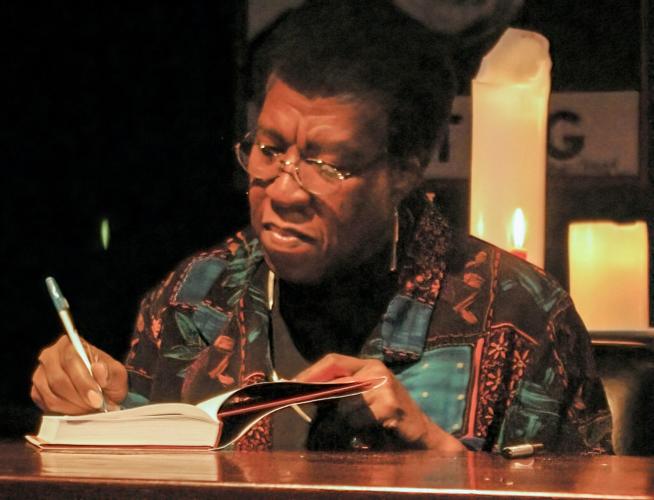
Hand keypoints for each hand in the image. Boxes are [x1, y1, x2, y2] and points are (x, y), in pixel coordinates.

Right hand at [31, 335, 127, 414]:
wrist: (101, 391)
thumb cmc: (108, 378)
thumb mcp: (117, 375)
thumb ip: (110, 372)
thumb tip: (98, 369)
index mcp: (71, 344)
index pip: (71, 361)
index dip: (84, 382)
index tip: (97, 398)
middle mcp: (51, 355)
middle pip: (58, 380)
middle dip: (79, 398)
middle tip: (94, 407)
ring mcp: (41, 373)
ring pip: (51, 395)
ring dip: (72, 406)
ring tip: (89, 408)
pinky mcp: (37, 391)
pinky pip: (45, 404)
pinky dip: (63, 411)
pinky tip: (77, 410)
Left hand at [295, 353, 464, 450]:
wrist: (420, 433)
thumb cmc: (387, 417)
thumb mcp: (363, 399)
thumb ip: (340, 392)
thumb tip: (307, 394)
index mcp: (369, 365)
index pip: (333, 361)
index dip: (311, 372)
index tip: (292, 384)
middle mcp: (377, 370)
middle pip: (336, 383)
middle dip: (322, 398)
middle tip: (310, 407)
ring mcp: (385, 386)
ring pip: (345, 406)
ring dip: (345, 421)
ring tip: (360, 426)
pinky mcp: (389, 406)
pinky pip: (357, 419)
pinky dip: (358, 429)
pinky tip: (371, 431)